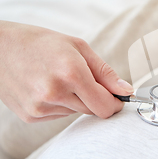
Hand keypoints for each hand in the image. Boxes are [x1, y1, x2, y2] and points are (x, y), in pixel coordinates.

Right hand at [0, 21, 134, 122]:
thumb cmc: (41, 42)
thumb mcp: (78, 47)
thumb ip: (105, 73)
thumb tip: (126, 91)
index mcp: (71, 73)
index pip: (105, 105)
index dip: (115, 104)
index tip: (117, 98)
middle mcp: (55, 93)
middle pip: (93, 111)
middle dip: (96, 99)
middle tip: (84, 81)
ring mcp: (40, 107)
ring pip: (76, 113)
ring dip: (77, 100)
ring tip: (59, 79)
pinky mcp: (30, 116)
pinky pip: (59, 115)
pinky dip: (60, 104)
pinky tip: (47, 87)